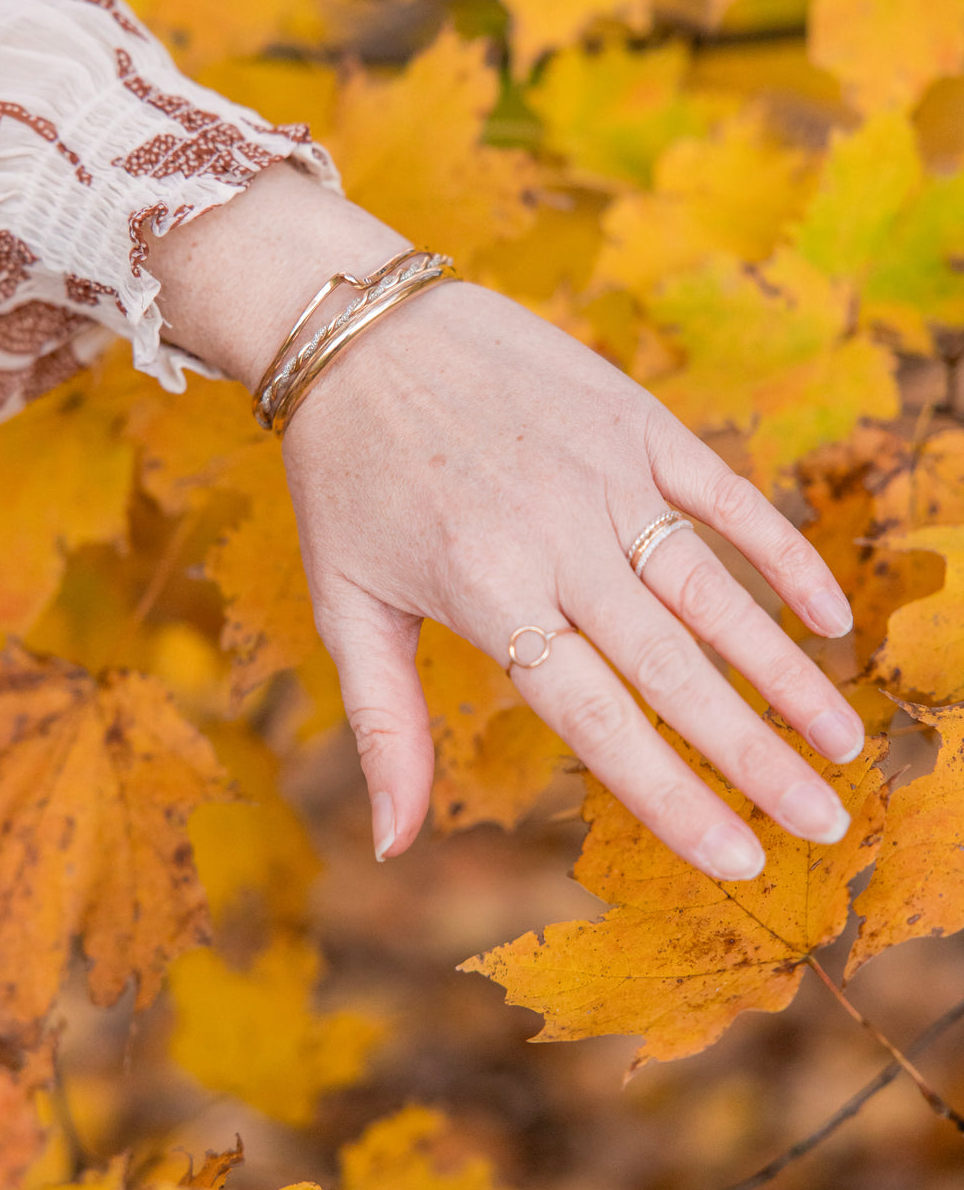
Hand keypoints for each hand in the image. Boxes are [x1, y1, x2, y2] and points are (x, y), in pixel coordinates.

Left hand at [280, 278, 863, 879]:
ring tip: (843, 742)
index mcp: (490, 596)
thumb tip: (390, 849)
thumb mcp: (345, 605)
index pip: (600, 721)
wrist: (357, 327)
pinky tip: (829, 616)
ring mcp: (606, 478)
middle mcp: (560, 543)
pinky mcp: (634, 423)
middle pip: (677, 671)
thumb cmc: (345, 479)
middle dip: (757, 757)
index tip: (738, 863)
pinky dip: (782, 555)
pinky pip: (726, 496)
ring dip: (786, 673)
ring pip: (715, 593)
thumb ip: (384, 727)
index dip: (674, 798)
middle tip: (824, 822)